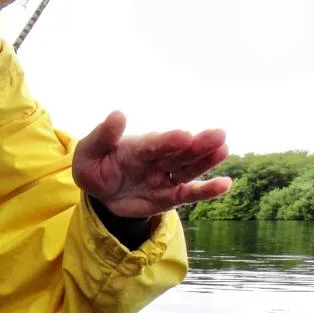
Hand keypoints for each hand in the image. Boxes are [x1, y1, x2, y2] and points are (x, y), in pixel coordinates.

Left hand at [72, 111, 231, 218]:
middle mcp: (157, 159)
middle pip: (179, 153)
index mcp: (138, 147)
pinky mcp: (170, 196)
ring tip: (223, 150)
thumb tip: (117, 115)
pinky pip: (189, 194)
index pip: (155, 144)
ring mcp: (165, 177)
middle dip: (198, 145)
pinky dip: (206, 190)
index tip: (184, 136)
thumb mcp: (88, 154)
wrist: (101, 194)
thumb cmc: (95, 167)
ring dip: (206, 161)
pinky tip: (225, 185)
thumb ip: (102, 137)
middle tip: (218, 135)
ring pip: (188, 169)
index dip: (168, 141)